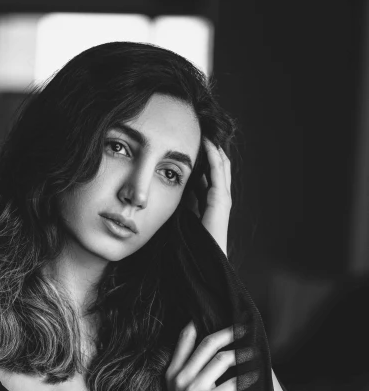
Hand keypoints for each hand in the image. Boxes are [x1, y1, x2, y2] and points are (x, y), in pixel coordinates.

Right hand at [164, 321, 257, 390]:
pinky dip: (248, 378)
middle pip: (208, 343)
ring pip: (223, 359)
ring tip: (254, 353)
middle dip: (230, 332)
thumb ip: (192, 372)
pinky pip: (234, 383)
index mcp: (172, 373)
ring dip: (243, 354)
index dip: (202, 323)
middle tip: (245, 329)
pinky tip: (256, 377)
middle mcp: (180, 378)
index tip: (221, 316)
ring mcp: (193, 390)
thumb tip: (217, 351)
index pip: (185, 338)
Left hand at [185, 138, 231, 256]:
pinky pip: (219, 172)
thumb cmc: (190, 244)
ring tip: (203, 129)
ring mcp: (222, 197)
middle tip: (198, 129)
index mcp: (208, 201)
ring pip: (221, 164)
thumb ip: (179, 202)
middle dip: (209, 148)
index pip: (207, 173)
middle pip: (217, 165)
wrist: (202, 261)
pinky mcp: (221, 200)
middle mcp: (218, 197)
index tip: (188, 142)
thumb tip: (167, 189)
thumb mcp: (181, 216)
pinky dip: (214, 156)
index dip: (200, 157)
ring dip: (213, 147)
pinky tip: (207, 143)